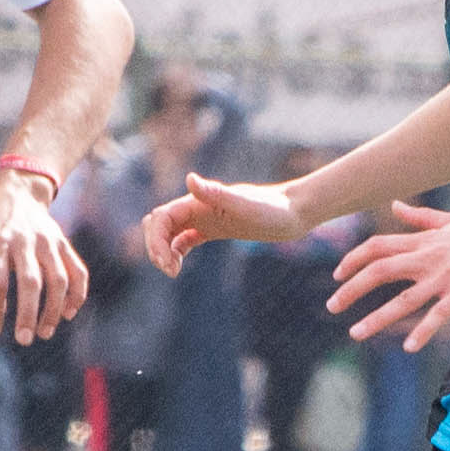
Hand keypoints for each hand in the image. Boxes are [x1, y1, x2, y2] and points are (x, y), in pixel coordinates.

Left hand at [0, 167, 89, 343]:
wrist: (17, 191)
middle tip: (24, 339)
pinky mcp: (64, 243)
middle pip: (30, 282)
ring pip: (58, 279)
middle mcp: (25, 240)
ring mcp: (49, 241)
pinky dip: (77, 295)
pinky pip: (78, 271)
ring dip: (53, 310)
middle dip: (28, 314)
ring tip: (44, 332)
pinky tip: (68, 313)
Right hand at [143, 169, 299, 274]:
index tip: (168, 265)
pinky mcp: (214, 228)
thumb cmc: (272, 209)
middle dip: (155, 246)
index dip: (156, 241)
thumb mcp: (244, 205)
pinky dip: (175, 251)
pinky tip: (179, 266)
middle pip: (159, 224)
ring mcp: (205, 218)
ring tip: (173, 271)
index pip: (161, 218)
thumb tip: (189, 179)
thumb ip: (216, 193)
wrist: (293, 213)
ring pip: (168, 232)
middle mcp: (198, 207)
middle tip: (170, 270)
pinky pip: (184, 238)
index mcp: (199, 201)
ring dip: (163, 250)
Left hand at [327, 201, 449, 351]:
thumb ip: (420, 217)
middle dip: (352, 288)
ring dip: (377, 317)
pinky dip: (423, 330)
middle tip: (332, 306)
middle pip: (381, 270)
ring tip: (355, 334)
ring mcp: (447, 274)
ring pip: (404, 298)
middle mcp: (430, 256)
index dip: (353, 260)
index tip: (336, 275)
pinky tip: (409, 347)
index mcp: (426, 240)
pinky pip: (439, 313)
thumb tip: (395, 205)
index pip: (379, 246)